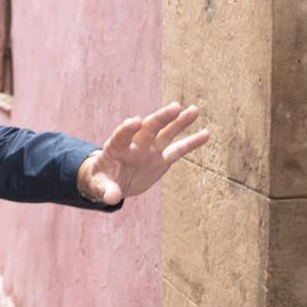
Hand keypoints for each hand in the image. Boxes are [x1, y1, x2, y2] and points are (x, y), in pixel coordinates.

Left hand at [77, 103, 208, 205]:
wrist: (113, 181)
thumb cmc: (102, 180)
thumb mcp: (100, 187)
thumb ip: (106, 191)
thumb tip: (111, 199)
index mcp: (116, 148)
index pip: (122, 136)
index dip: (128, 129)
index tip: (136, 121)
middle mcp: (135, 144)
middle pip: (149, 129)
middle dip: (161, 118)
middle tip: (175, 108)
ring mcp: (150, 150)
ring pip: (166, 134)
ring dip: (180, 122)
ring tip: (194, 110)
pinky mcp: (161, 159)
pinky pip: (178, 150)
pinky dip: (191, 143)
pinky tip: (206, 134)